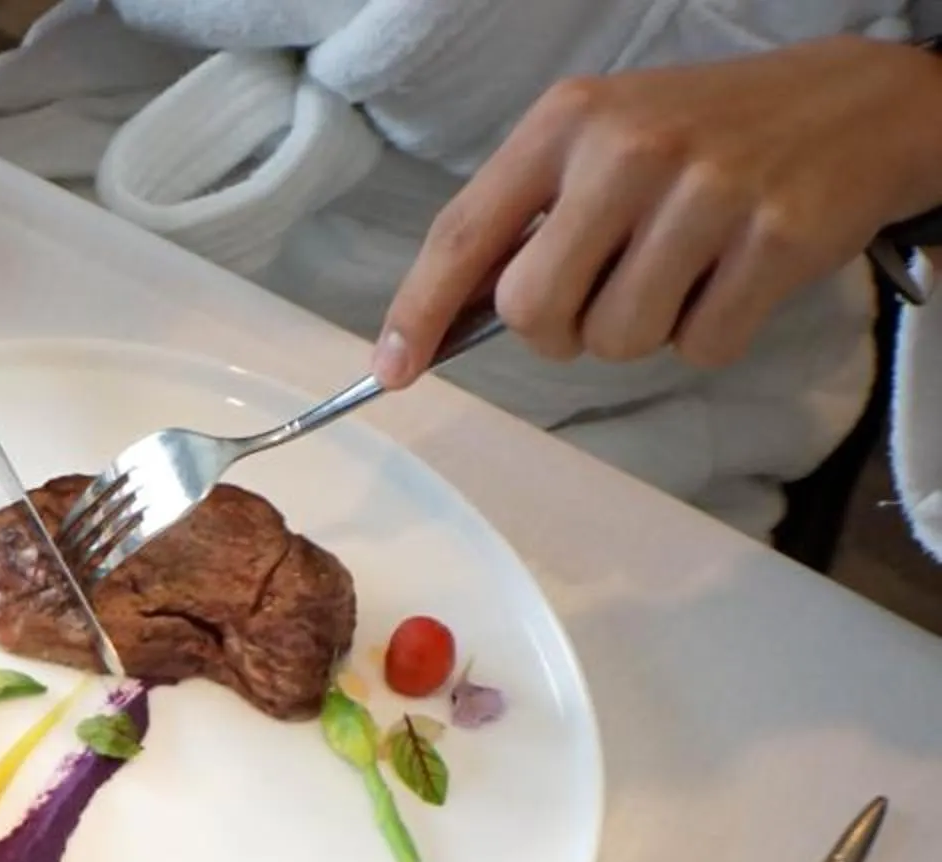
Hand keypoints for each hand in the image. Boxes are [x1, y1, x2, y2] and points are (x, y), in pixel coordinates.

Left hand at [380, 37, 941, 385]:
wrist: (857, 102)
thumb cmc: (708, 136)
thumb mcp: (605, 140)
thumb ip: (528, 216)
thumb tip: (444, 320)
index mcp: (567, 122)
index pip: (464, 233)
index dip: (418, 313)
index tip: (391, 372)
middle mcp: (628, 149)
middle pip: (532, 310)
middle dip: (557, 331)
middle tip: (603, 296)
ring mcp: (706, 191)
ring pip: (616, 339)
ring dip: (642, 331)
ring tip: (683, 271)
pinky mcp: (773, 237)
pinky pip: (700, 346)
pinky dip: (710, 334)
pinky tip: (733, 277)